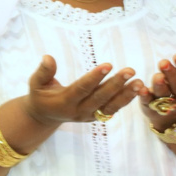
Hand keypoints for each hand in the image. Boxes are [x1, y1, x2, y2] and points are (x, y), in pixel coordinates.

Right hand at [23, 55, 145, 125]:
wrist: (44, 117)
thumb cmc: (40, 95)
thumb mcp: (36, 84)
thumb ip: (43, 72)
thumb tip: (48, 57)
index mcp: (64, 103)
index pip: (82, 89)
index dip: (95, 78)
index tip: (108, 65)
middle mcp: (78, 112)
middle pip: (100, 99)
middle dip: (115, 85)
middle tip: (130, 71)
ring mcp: (88, 116)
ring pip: (110, 107)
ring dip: (126, 95)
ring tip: (139, 82)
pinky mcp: (95, 117)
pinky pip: (112, 110)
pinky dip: (125, 101)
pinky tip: (136, 90)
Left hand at [139, 38, 175, 130]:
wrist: (174, 116)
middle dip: (171, 74)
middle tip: (163, 62)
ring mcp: (167, 104)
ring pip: (164, 95)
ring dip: (159, 85)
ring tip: (156, 76)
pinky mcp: (151, 108)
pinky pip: (148, 103)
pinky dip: (145, 97)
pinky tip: (141, 89)